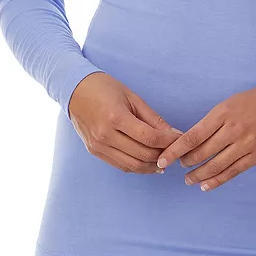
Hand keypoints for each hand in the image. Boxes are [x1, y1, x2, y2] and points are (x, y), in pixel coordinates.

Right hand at [68, 72, 183, 174]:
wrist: (74, 90)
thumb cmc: (105, 88)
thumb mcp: (132, 97)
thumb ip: (153, 118)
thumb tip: (174, 134)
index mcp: (116, 117)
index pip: (149, 137)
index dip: (168, 141)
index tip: (181, 139)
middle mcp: (105, 135)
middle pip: (142, 154)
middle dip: (163, 154)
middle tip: (176, 150)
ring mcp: (98, 146)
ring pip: (132, 165)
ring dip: (151, 166)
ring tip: (165, 160)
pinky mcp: (94, 151)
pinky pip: (120, 165)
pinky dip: (137, 167)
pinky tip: (148, 163)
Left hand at [156, 84, 255, 190]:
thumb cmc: (254, 102)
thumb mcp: (230, 104)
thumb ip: (212, 122)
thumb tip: (190, 140)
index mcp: (223, 113)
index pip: (193, 136)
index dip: (175, 150)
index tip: (163, 158)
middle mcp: (233, 129)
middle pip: (202, 152)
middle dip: (185, 162)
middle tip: (176, 166)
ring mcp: (247, 144)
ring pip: (216, 165)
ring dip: (199, 175)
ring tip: (189, 179)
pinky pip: (233, 172)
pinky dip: (217, 181)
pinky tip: (206, 185)